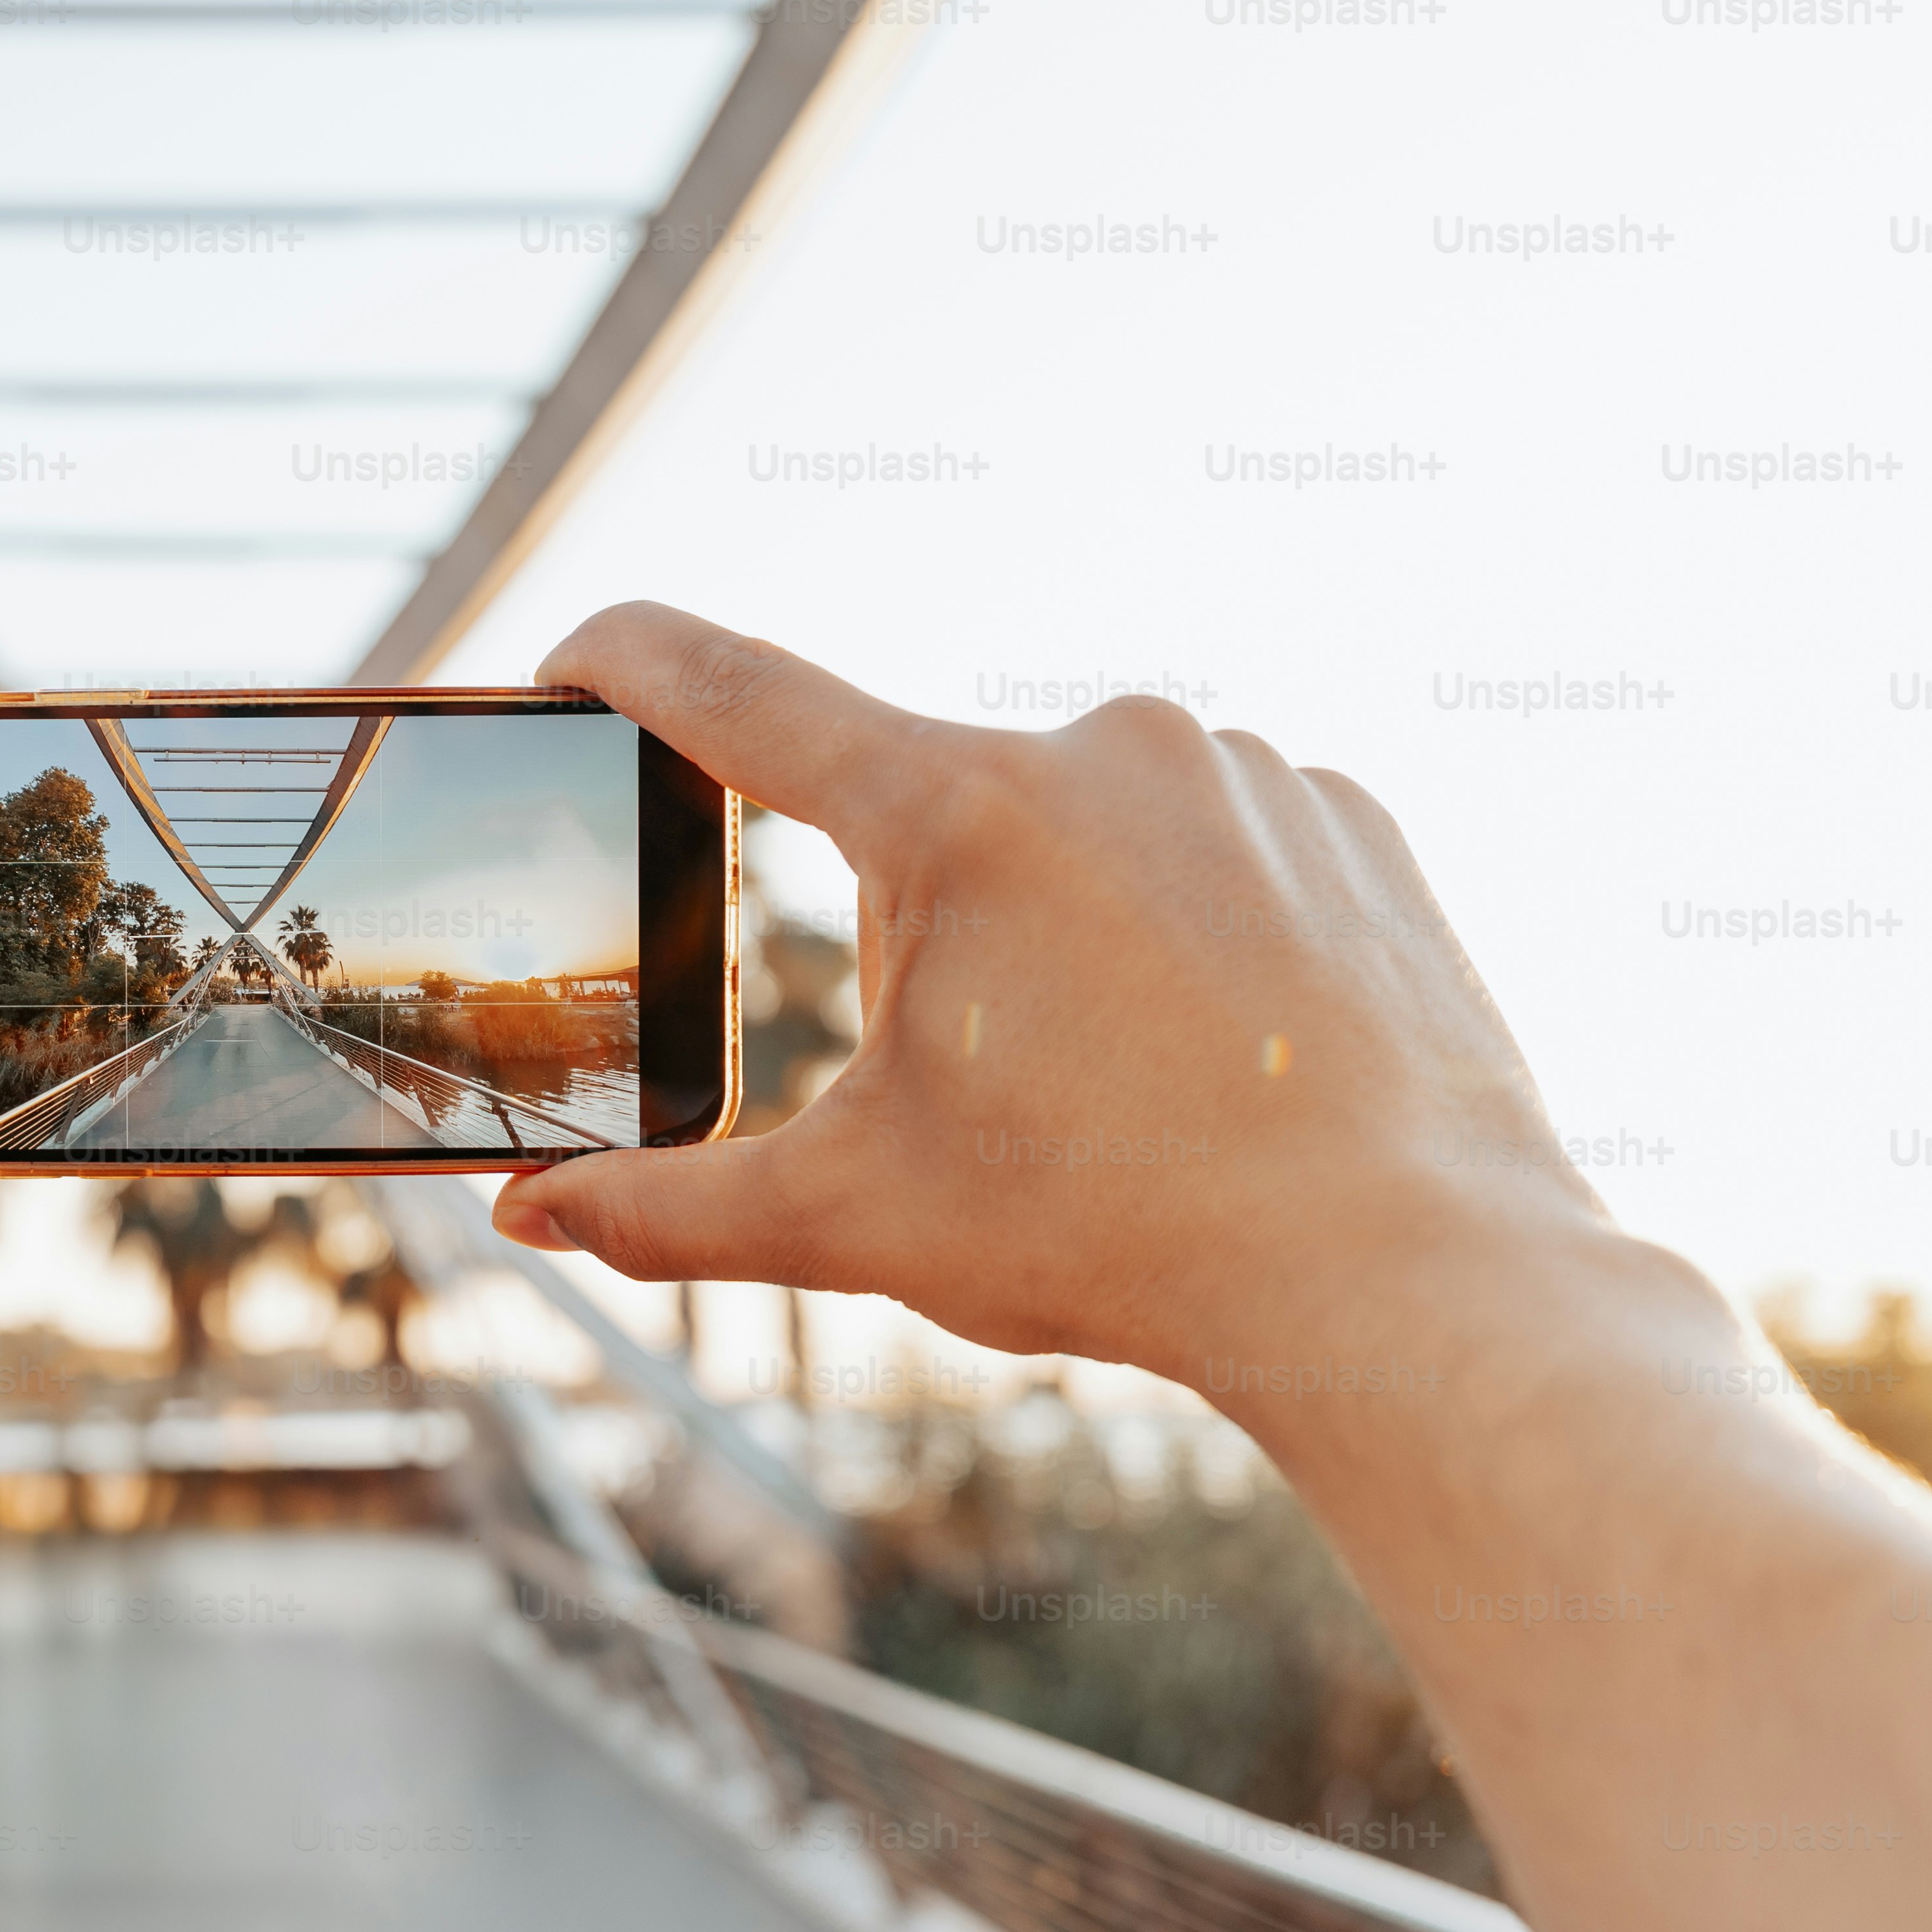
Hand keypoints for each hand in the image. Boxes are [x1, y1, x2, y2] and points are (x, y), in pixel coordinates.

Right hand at [496, 603, 1603, 1425]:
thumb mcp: (864, 1217)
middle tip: (994, 1081)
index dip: (627, 662)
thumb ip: (673, 1211)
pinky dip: (1187, 926)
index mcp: (957, 815)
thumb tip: (526, 1222)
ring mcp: (1244, 769)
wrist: (1404, 1272)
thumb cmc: (1122, 1239)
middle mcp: (1103, 745)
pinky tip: (1222, 1043)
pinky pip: (1216, 841)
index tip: (571, 658)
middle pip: (933, 810)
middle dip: (925, 931)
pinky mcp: (1348, 814)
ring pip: (1082, 831)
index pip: (733, 687)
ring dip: (1061, 929)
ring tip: (1127, 1081)